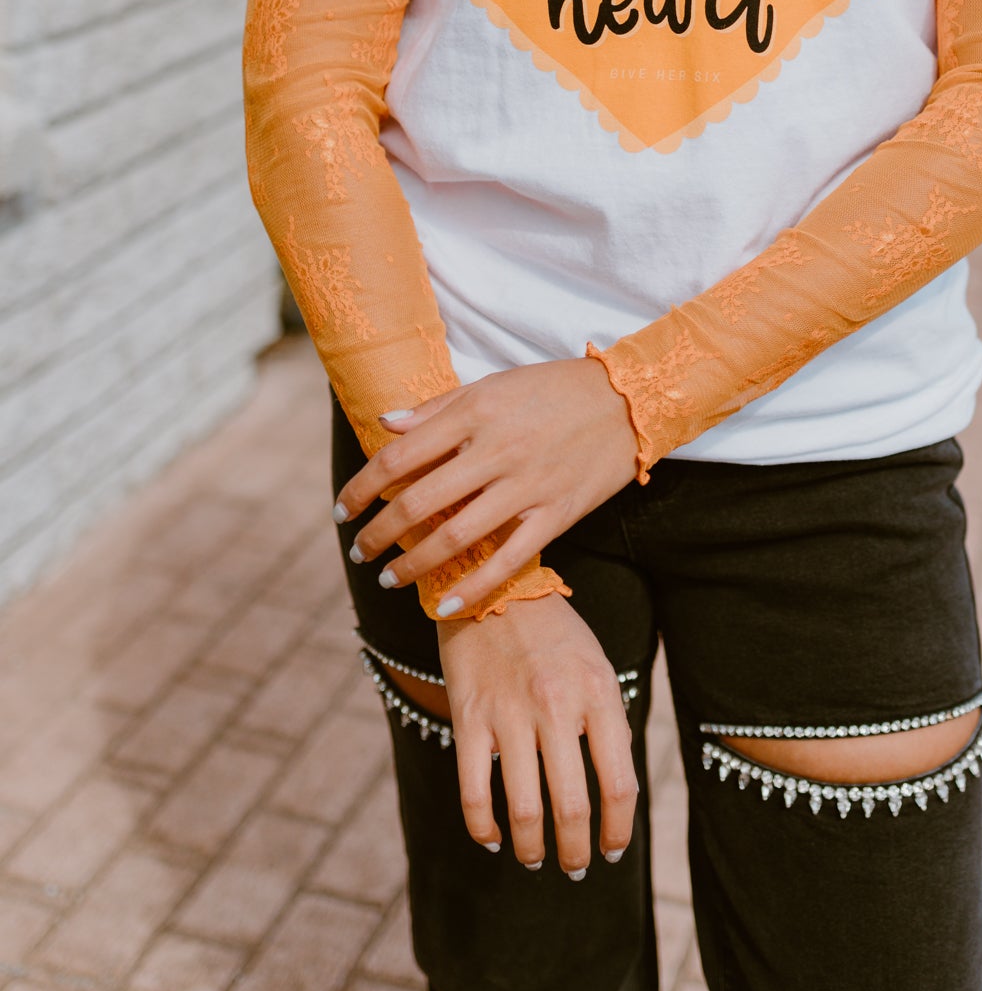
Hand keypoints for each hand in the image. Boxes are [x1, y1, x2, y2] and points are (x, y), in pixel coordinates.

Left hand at [336, 357, 638, 613]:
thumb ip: (436, 408)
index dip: (363, 487)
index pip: (399, 456)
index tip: (344, 509)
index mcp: (475, 413)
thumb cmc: (553, 389)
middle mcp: (497, 451)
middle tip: (359, 549)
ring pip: (455, 537)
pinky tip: (444, 605)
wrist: (628, 401)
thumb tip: (384, 425)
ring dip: (413, 564)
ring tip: (388, 578)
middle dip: (379, 533)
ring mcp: (527, 487)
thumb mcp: (492, 385)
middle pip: (418, 502)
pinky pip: (507, 561)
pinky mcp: (555, 515)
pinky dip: (472, 588)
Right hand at [440, 593, 637, 873]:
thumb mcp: (598, 666)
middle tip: (576, 868)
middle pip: (572, 806)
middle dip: (576, 851)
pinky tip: (493, 839)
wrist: (495, 584)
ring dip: (533, 849)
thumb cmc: (555, 633)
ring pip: (524, 809)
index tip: (613, 850)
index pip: (618, 784)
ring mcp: (509, 715)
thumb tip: (615, 793)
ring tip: (536, 861)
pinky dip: (483, 828)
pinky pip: (474, 791)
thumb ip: (608, 723)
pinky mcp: (469, 718)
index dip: (618, 829)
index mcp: (598, 695)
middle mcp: (557, 707)